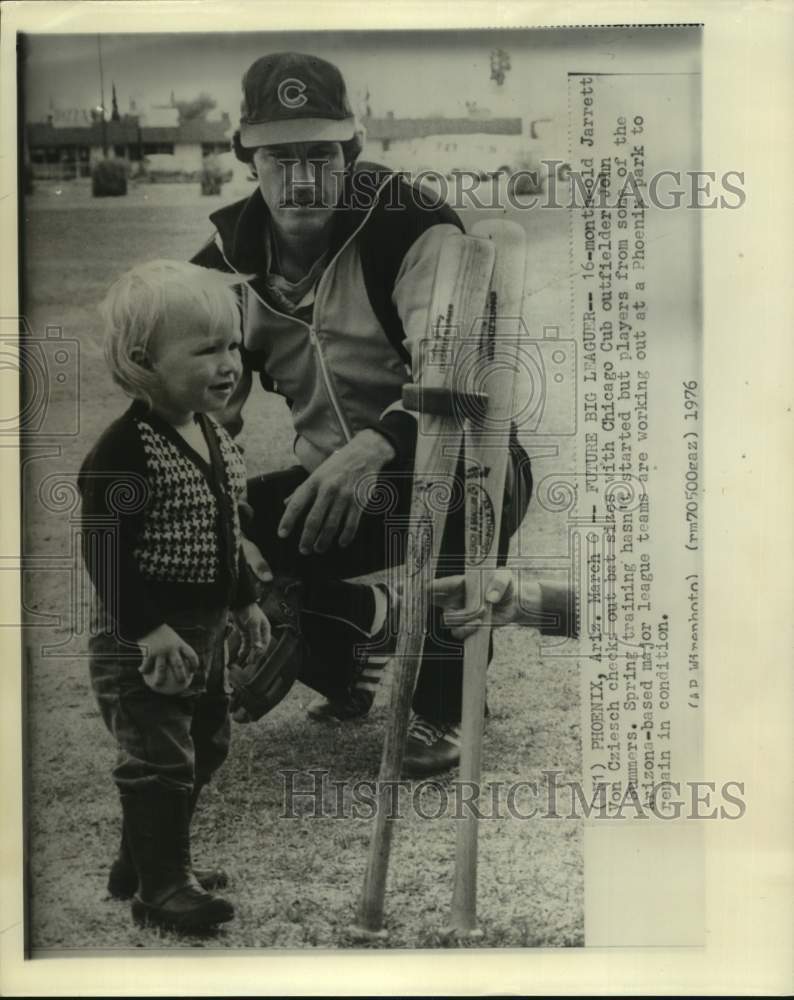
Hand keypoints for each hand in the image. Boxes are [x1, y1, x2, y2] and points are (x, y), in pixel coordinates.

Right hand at [138, 623, 198, 694]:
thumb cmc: (159, 629)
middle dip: (181, 676)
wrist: (148, 622)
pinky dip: (144, 669)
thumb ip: (173, 645)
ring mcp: (160, 651)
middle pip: (178, 666)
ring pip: (162, 670)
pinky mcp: (149, 652)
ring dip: (160, 679)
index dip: (194, 664)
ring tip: (158, 685)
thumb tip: (175, 656)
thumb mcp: (170, 635)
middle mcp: (171, 648)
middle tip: (181, 683)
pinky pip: (147, 664)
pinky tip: (141, 672)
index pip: (191, 655)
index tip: (194, 671)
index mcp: (179, 643)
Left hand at [232, 602, 270, 664]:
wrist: (239, 603)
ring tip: (246, 661)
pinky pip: (245, 643)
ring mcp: (253, 633)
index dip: (260, 651)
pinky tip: (240, 654)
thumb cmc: (249, 611)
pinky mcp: (245, 632)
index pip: (265, 643)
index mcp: (265, 629)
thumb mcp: (253, 623)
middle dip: (255, 654)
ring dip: (249, 653)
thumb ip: (255, 636)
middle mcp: (260, 632)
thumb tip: (257, 648)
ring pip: (252, 646)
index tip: (255, 657)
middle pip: (259, 646)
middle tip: (250, 662)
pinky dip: (243, 649)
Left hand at [277, 430, 394, 553]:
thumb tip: (286, 504)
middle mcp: (327, 489)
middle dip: (307, 538)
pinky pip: (351, 524)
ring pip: (331, 525)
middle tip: (304, 550)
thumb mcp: (317, 473)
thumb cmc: (338, 465)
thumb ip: (302, 490)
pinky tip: (341, 543)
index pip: (296, 504)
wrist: (364, 453)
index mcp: (314, 482)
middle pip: (313, 520)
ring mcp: (344, 496)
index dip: (287, 520)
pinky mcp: (359, 501)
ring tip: (319, 549)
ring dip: (324, 541)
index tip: (282, 534)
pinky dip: (345, 536)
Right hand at [430, 569, 516, 638]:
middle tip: (439, 605)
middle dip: (429, 604)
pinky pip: (460, 632)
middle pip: (435, 602)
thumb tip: (490, 598)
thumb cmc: (505, 585)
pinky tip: (479, 625)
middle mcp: (456, 598)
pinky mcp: (467, 626)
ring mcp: (460, 613)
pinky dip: (467, 630)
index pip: (442, 584)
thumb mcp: (504, 577)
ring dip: (463, 621)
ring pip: (450, 621)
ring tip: (479, 618)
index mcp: (461, 582)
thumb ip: (498, 583)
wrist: (513, 603)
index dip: (432, 587)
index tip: (426, 589)